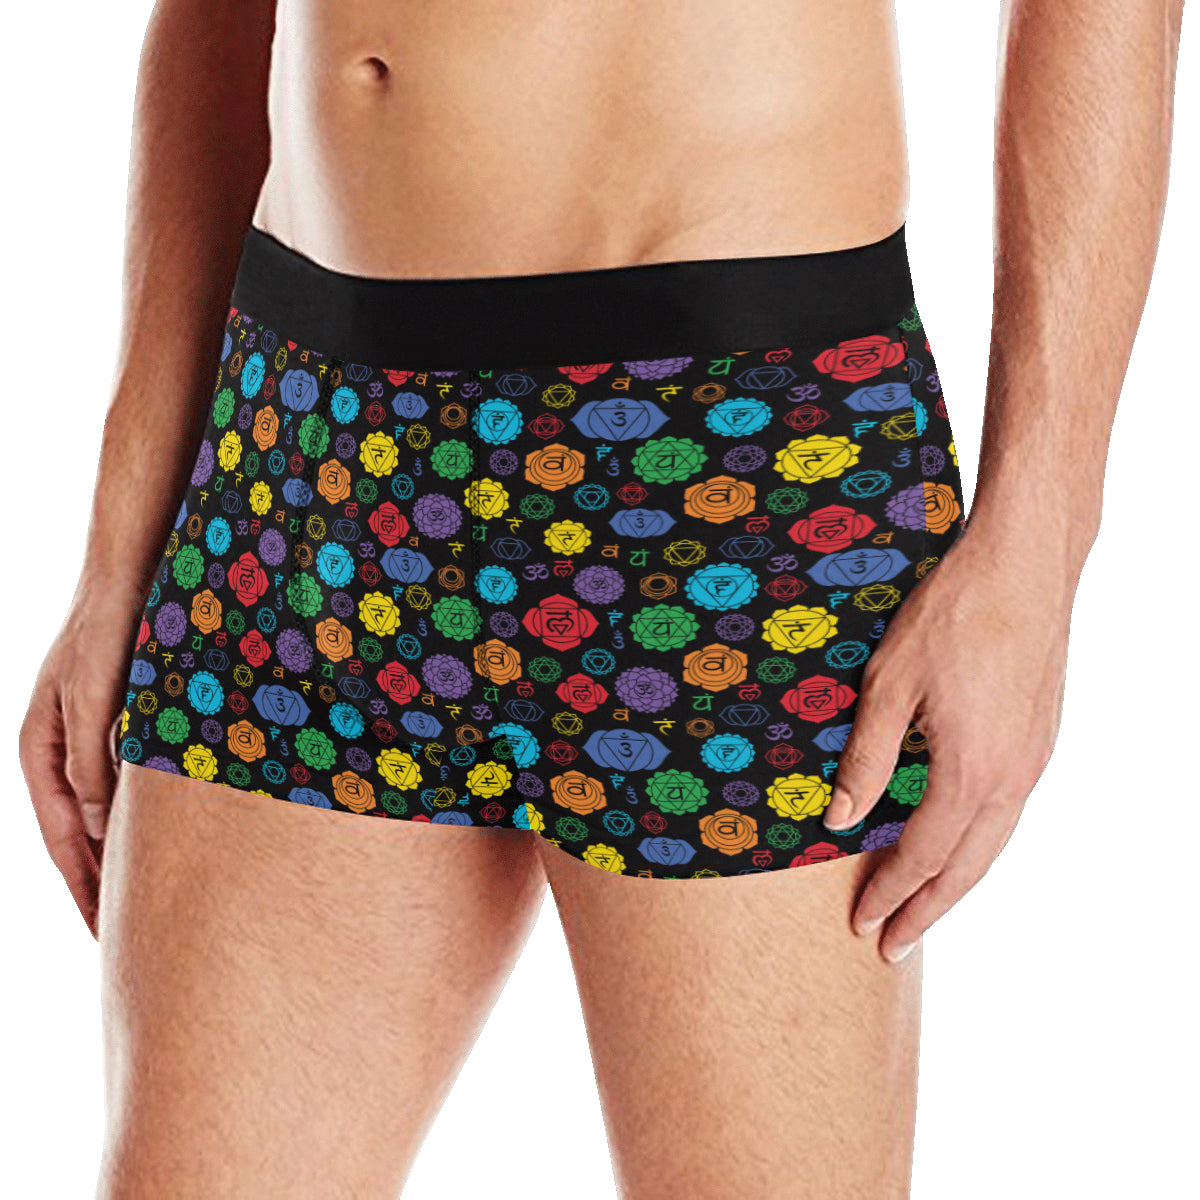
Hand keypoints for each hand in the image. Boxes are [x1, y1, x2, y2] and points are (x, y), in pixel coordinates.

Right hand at [18, 584, 143, 938]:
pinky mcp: (128, 724)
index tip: (104, 936)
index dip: (85, 888)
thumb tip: (93, 829)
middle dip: (101, 886)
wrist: (133, 573)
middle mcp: (67, 752)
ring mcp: (95, 739)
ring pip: (108, 816)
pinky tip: (170, 839)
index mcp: (43, 751)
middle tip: (129, 942)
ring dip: (124, 857)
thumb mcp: (93, 696)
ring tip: (151, 903)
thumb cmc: (107, 628)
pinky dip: (144, 821)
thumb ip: (90, 760)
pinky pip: (133, 788)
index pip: (63, 839)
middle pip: (82, 838)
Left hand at [823, 524, 1074, 962]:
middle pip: (965, 869)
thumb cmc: (951, 616)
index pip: (921, 856)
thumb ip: (865, 759)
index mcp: (970, 771)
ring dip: (954, 883)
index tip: (861, 925)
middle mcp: (1011, 778)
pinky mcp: (1038, 739)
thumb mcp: (888, 685)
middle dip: (925, 912)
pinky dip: (976, 845)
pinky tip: (955, 845)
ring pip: (992, 845)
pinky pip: (1006, 813)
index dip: (888, 895)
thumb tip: (840, 820)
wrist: (1024, 567)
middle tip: (891, 948)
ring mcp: (1032, 760)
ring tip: (921, 911)